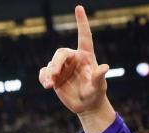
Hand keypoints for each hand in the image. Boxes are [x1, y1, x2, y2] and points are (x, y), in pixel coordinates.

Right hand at [38, 6, 112, 122]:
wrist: (86, 106)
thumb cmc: (95, 94)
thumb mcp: (98, 87)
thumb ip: (99, 77)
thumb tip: (105, 67)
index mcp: (86, 57)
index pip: (84, 36)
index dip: (82, 22)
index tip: (79, 7)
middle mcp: (73, 59)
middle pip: (61, 53)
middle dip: (56, 63)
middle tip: (54, 76)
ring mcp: (62, 67)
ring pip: (51, 63)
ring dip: (49, 73)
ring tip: (50, 85)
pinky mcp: (54, 76)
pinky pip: (44, 72)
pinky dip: (44, 77)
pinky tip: (47, 85)